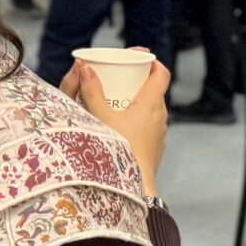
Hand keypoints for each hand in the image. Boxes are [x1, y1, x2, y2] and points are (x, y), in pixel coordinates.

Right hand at [63, 56, 171, 196]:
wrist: (134, 187)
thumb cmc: (118, 151)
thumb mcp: (100, 118)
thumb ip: (91, 92)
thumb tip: (84, 67)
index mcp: (151, 103)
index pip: (161, 73)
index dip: (152, 62)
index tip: (138, 58)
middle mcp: (160, 115)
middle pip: (154, 89)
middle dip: (138, 81)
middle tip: (119, 78)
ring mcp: (160, 132)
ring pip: (152, 109)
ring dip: (138, 101)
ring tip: (117, 102)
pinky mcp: (156, 146)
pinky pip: (150, 125)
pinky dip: (139, 119)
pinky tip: (122, 126)